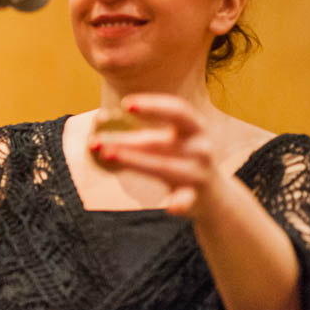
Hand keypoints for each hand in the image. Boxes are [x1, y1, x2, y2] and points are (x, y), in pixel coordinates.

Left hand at [89, 93, 223, 216]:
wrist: (214, 198)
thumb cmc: (179, 161)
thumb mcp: (168, 144)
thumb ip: (139, 135)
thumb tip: (98, 120)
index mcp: (194, 129)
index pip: (177, 110)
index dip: (153, 105)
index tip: (125, 103)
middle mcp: (200, 148)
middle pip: (159, 141)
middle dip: (125, 140)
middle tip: (95, 141)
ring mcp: (199, 174)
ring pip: (164, 167)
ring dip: (135, 161)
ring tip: (108, 155)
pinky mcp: (195, 198)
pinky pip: (186, 199)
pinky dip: (180, 202)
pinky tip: (171, 206)